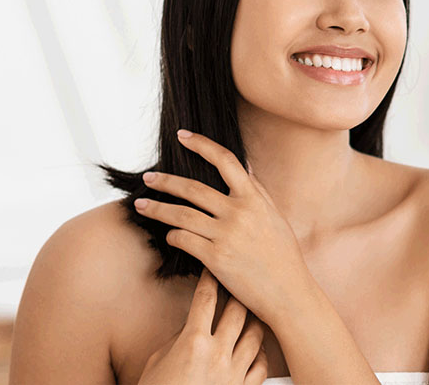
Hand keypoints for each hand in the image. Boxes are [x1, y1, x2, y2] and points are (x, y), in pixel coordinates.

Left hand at [134, 129, 307, 323]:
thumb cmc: (282, 253)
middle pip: (192, 188)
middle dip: (165, 181)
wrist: (288, 292)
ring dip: (156, 209)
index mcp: (254, 198)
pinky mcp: (216, 259)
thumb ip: (256, 190)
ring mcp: (226, 235)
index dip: (201, 144)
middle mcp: (239, 212)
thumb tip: (243, 166)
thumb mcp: (274, 215)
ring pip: (181, 215)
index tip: (182, 135)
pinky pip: (184, 240)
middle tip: (147, 178)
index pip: (225, 160)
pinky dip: (172, 235)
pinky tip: (169, 234)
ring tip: (140, 205)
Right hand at [137, 267, 267, 384]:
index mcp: (193, 341)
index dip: (209, 279)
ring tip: (251, 312)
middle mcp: (217, 354)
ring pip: (255, 335)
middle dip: (238, 292)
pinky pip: (261, 366)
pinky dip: (260, 352)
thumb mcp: (159, 360)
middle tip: (239, 284)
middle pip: (237, 311)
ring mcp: (233, 374)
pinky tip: (255, 347)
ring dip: (253, 320)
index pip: (205, 299)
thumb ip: (179, 338)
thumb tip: (193, 326)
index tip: (212, 269)